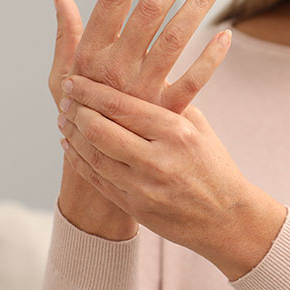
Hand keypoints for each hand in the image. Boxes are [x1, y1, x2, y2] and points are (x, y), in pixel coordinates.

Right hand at [51, 0, 228, 239]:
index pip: (113, 0)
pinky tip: (228, 34)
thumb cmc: (77, 119)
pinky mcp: (166, 116)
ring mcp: (143, 93)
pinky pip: (194, 83)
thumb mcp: (61, 79)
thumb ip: (67, 37)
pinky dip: (211, 59)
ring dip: (199, 4)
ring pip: (175, 38)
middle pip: (150, 10)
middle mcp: (116, 70)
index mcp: (89, 56)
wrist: (95, 176)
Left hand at [57, 74, 286, 280]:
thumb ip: (169, 102)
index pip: (121, 106)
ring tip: (63, 119)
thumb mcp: (198, 127)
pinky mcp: (134, 207)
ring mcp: (143, 187)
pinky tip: (70, 145)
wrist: (226, 217)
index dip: (90, 92)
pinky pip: (96, 179)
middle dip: (76, 112)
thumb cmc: (214, 166)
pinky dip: (78, 160)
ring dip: (71, 135)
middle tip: (65, 99)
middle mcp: (157, 160)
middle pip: (99, 130)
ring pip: (92, 156)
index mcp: (175, 133)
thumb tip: (140, 71)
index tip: (74, 80)